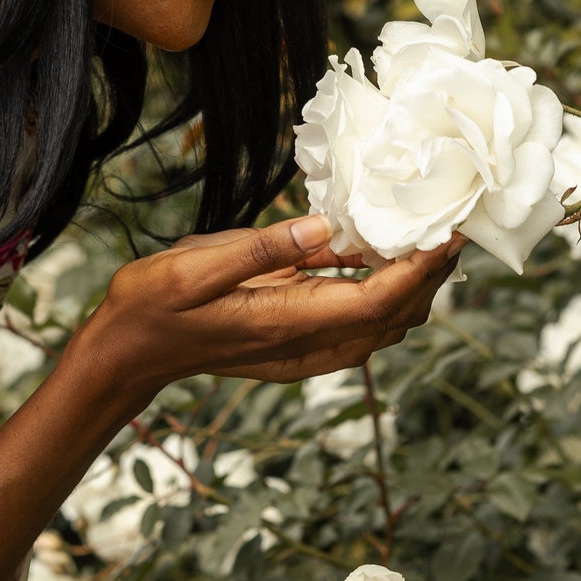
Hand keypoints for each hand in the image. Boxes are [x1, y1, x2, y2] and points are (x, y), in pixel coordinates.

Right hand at [67, 214, 461, 411]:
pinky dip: (381, 294)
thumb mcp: (195, 265)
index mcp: (284, 323)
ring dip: (410, 288)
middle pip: (392, 319)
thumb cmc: (153, 305)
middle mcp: (303, 344)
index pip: (376, 302)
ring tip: (428, 237)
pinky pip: (356, 324)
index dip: (420, 272)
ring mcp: (302, 351)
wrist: (128, 354)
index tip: (447, 235)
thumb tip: (325, 228)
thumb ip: (261, 248)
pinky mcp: (295, 345)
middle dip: (428, 277)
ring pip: (381, 327)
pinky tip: (380, 257)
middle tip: (452, 226)